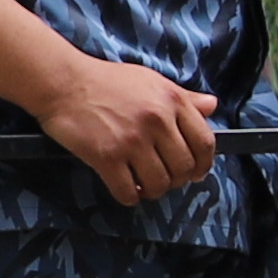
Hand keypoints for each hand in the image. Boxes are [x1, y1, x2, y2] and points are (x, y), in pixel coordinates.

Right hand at [36, 50, 219, 207]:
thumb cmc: (107, 81)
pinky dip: (130, 196)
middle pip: (183, 168)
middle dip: (177, 180)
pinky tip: (126, 188)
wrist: (64, 82)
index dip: (203, 164)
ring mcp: (132, 140)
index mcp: (172, 101)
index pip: (204, 143)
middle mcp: (156, 121)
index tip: (196, 172)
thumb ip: (184, 97)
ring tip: (144, 184)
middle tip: (165, 179)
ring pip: (159, 184)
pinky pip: (128, 192)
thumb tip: (212, 106)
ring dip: (153, 191)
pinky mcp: (106, 156)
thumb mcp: (152, 81)